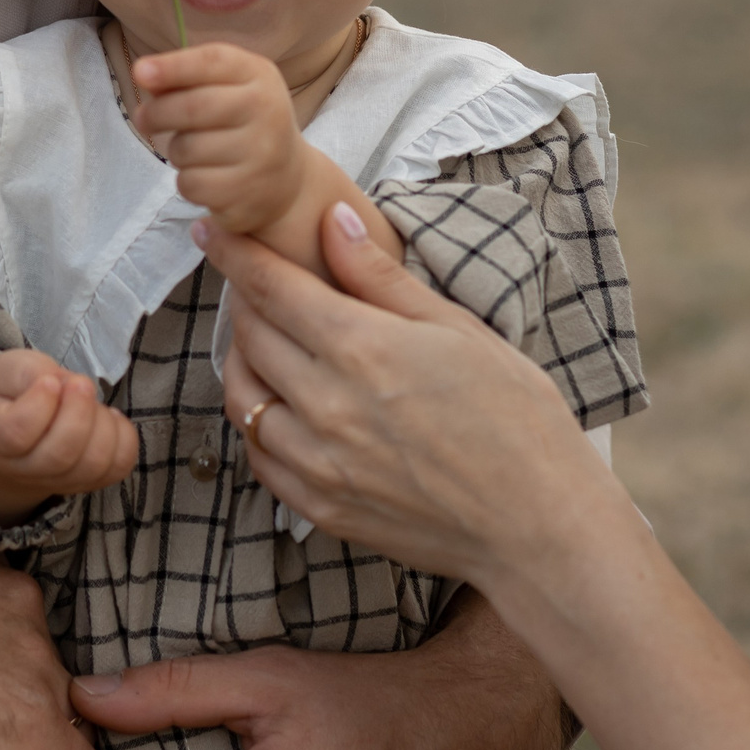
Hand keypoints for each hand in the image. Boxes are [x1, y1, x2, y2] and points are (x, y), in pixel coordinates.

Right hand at [0, 348, 139, 524]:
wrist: (17, 429)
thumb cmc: (12, 393)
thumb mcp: (8, 369)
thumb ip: (30, 373)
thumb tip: (63, 385)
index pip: (16, 434)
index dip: (40, 404)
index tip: (49, 380)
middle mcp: (24, 469)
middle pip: (60, 456)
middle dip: (79, 412)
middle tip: (79, 383)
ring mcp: (58, 481)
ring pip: (93, 465)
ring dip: (102, 423)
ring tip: (91, 400)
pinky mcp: (89, 480)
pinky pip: (118, 466)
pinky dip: (123, 436)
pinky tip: (108, 416)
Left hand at [130, 41, 305, 236]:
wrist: (287, 180)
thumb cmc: (244, 124)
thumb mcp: (228, 89)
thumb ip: (188, 78)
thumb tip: (144, 74)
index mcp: (259, 76)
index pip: (213, 62)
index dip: (173, 66)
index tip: (140, 73)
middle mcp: (267, 111)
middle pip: (192, 108)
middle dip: (156, 114)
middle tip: (143, 120)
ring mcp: (261, 155)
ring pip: (185, 149)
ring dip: (176, 152)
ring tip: (195, 152)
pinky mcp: (247, 194)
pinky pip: (190, 184)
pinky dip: (187, 182)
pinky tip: (207, 177)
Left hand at [202, 206, 619, 587]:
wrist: (538, 526)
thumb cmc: (517, 420)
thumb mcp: (458, 329)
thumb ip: (382, 277)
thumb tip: (331, 223)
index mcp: (363, 349)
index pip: (272, 288)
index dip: (234, 253)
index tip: (211, 230)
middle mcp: (327, 406)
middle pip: (250, 336)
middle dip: (245, 300)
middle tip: (260, 284)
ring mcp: (318, 463)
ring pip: (242, 398)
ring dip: (244, 360)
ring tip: (269, 343)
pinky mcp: (319, 507)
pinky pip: (259, 456)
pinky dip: (259, 422)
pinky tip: (284, 406)